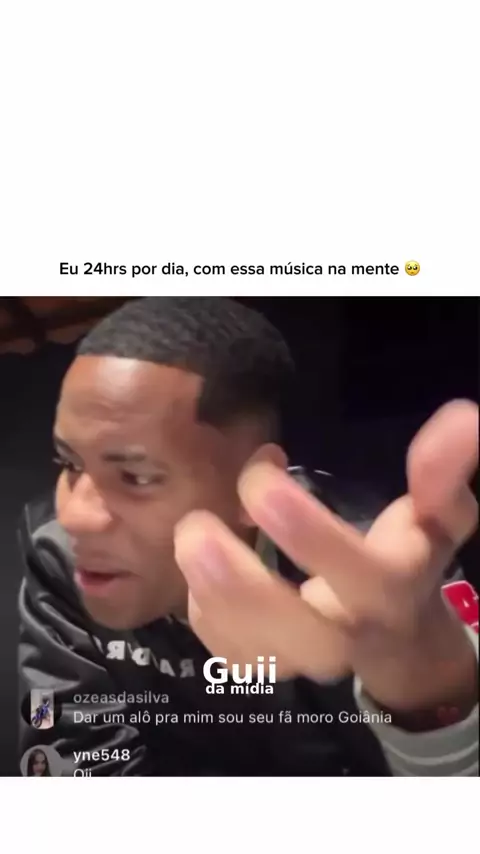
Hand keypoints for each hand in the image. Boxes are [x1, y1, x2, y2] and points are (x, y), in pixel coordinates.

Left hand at [174, 401, 477, 713]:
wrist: (396, 633)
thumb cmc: (409, 558)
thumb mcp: (437, 515)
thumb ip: (443, 472)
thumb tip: (462, 417)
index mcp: (388, 590)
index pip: (358, 575)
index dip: (309, 532)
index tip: (264, 473)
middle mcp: (346, 635)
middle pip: (300, 635)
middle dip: (241, 585)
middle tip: (197, 528)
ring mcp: (303, 660)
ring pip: (253, 653)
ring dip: (211, 596)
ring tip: (193, 534)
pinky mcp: (268, 665)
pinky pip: (227, 652)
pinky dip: (204, 611)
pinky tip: (202, 566)